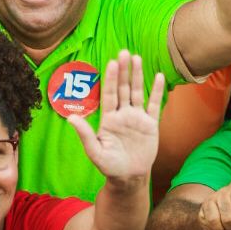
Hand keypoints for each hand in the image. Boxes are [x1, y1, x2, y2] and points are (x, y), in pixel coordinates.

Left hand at [69, 51, 163, 185]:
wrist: (129, 177)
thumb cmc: (109, 166)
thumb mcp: (95, 152)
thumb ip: (85, 135)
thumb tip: (71, 118)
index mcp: (108, 119)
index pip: (109, 94)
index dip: (110, 78)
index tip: (111, 63)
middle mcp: (122, 114)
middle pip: (122, 88)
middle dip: (123, 71)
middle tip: (124, 52)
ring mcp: (137, 118)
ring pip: (137, 92)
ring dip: (137, 76)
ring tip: (137, 58)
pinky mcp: (150, 124)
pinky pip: (154, 104)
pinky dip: (157, 91)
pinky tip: (159, 76)